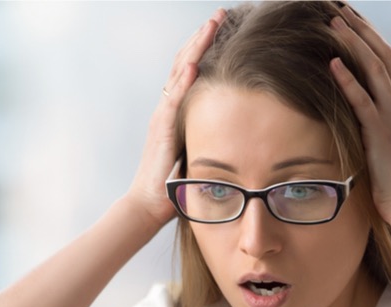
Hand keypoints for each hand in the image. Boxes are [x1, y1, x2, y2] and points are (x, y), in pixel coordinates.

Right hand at [124, 8, 226, 233]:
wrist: (149, 204)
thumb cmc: (175, 184)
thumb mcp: (198, 151)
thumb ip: (212, 135)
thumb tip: (241, 130)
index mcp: (176, 110)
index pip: (191, 69)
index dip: (206, 47)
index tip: (224, 27)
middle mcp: (167, 106)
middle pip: (184, 61)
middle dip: (203, 36)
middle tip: (221, 13)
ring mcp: (162, 115)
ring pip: (179, 72)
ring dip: (195, 47)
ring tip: (211, 25)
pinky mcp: (162, 129)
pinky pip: (174, 99)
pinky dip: (183, 79)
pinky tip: (194, 62)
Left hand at [329, 7, 390, 253]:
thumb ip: (387, 135)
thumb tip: (371, 129)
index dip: (375, 40)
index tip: (356, 22)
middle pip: (384, 56)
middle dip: (362, 30)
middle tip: (341, 9)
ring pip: (376, 70)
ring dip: (353, 44)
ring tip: (334, 22)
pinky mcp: (382, 136)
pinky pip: (364, 102)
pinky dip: (348, 81)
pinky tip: (332, 64)